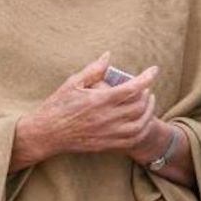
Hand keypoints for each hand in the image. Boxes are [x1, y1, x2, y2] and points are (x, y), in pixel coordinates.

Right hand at [12, 53, 158, 168]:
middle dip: (148, 93)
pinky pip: (132, 140)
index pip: (132, 88)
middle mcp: (106, 118)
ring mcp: (108, 133)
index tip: (154, 70)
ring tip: (147, 102)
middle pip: (139, 106)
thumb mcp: (73, 83)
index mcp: (99, 100)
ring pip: (140, 124)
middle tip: (146, 86)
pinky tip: (141, 121)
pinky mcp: (106, 145)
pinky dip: (142, 129)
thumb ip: (93, 70)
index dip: (147, 77)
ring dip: (149, 112)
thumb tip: (108, 55)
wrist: (46, 134)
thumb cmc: (57, 105)